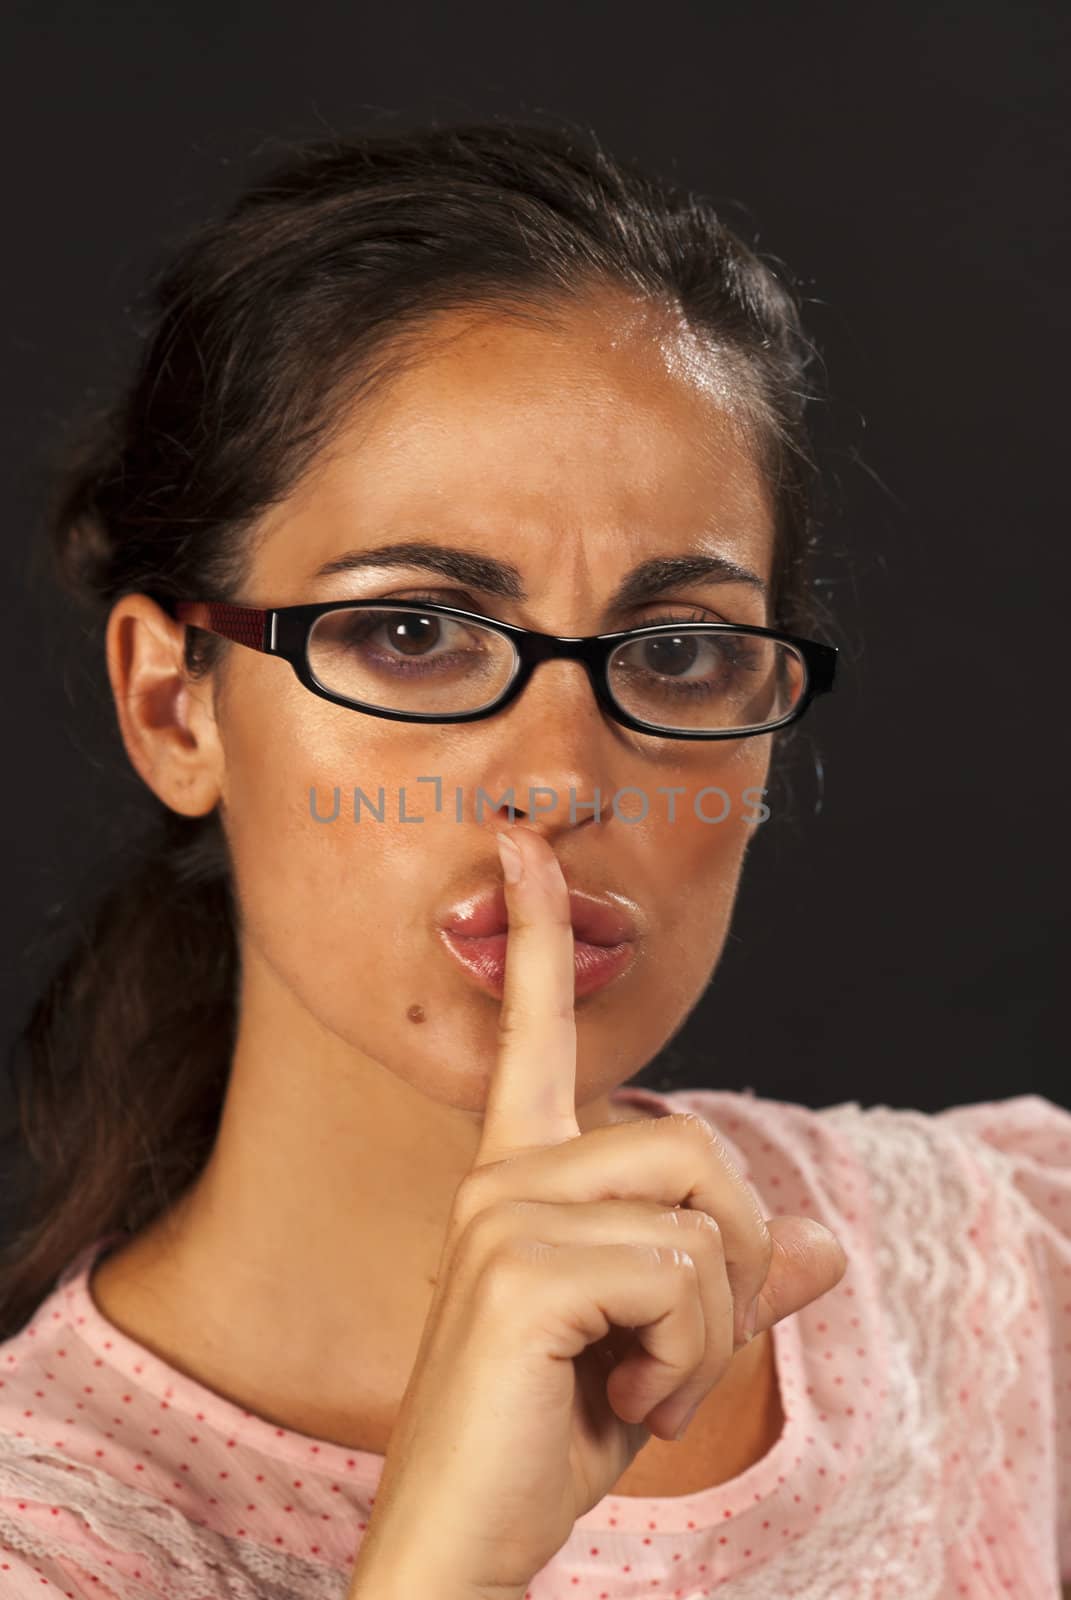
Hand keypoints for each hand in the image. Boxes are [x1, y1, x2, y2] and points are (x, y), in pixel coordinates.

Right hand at [348, 824, 847, 1599]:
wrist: (463, 1536)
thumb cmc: (547, 1434)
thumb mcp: (659, 1349)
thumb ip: (731, 1281)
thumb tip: (825, 1242)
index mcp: (520, 1175)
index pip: (534, 1031)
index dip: (538, 934)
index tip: (525, 846)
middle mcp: (503, 1176)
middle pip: (698, 1147)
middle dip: (729, 1264)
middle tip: (671, 1359)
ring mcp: (503, 1213)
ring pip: (702, 1215)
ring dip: (709, 1325)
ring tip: (641, 1386)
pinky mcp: (521, 1266)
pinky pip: (683, 1279)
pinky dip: (689, 1361)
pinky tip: (625, 1402)